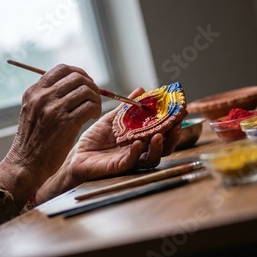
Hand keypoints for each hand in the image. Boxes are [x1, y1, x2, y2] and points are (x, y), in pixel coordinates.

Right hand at [0, 64, 100, 207]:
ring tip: (95, 108)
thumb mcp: (32, 111)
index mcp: (34, 92)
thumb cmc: (32, 141)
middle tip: (94, 97)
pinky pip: (89, 106)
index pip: (61, 69)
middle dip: (91, 85)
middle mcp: (42, 97)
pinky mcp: (66, 123)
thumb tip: (70, 85)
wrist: (26, 163)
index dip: (79, 73)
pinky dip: (96, 109)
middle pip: (77, 78)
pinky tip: (93, 116)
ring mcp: (54, 110)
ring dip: (96, 98)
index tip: (86, 83)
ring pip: (86, 90)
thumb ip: (45, 97)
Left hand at [35, 87, 181, 201]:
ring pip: (151, 158)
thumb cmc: (94, 139)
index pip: (163, 133)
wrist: (76, 154)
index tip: (181, 111)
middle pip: (164, 148)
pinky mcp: (118, 167)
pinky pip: (131, 162)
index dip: (173, 124)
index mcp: (140, 139)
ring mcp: (130, 160)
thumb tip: (141, 89)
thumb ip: (127, 107)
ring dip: (157, 147)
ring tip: (159, 135)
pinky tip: (137, 143)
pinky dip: (136, 153)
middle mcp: (139, 151)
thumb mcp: (112, 119)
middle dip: (172, 137)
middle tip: (176, 124)